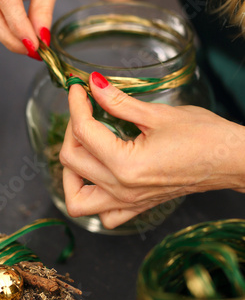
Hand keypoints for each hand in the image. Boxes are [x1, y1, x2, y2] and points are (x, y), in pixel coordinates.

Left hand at [60, 72, 244, 228]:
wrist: (231, 161)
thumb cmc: (204, 137)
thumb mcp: (157, 114)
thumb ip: (118, 101)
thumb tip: (93, 84)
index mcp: (126, 165)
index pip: (83, 131)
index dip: (76, 103)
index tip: (79, 87)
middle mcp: (122, 190)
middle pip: (71, 161)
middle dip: (71, 129)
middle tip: (85, 110)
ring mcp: (128, 203)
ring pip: (77, 200)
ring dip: (71, 173)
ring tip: (84, 147)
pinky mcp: (137, 207)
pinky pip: (103, 214)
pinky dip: (93, 197)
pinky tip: (100, 174)